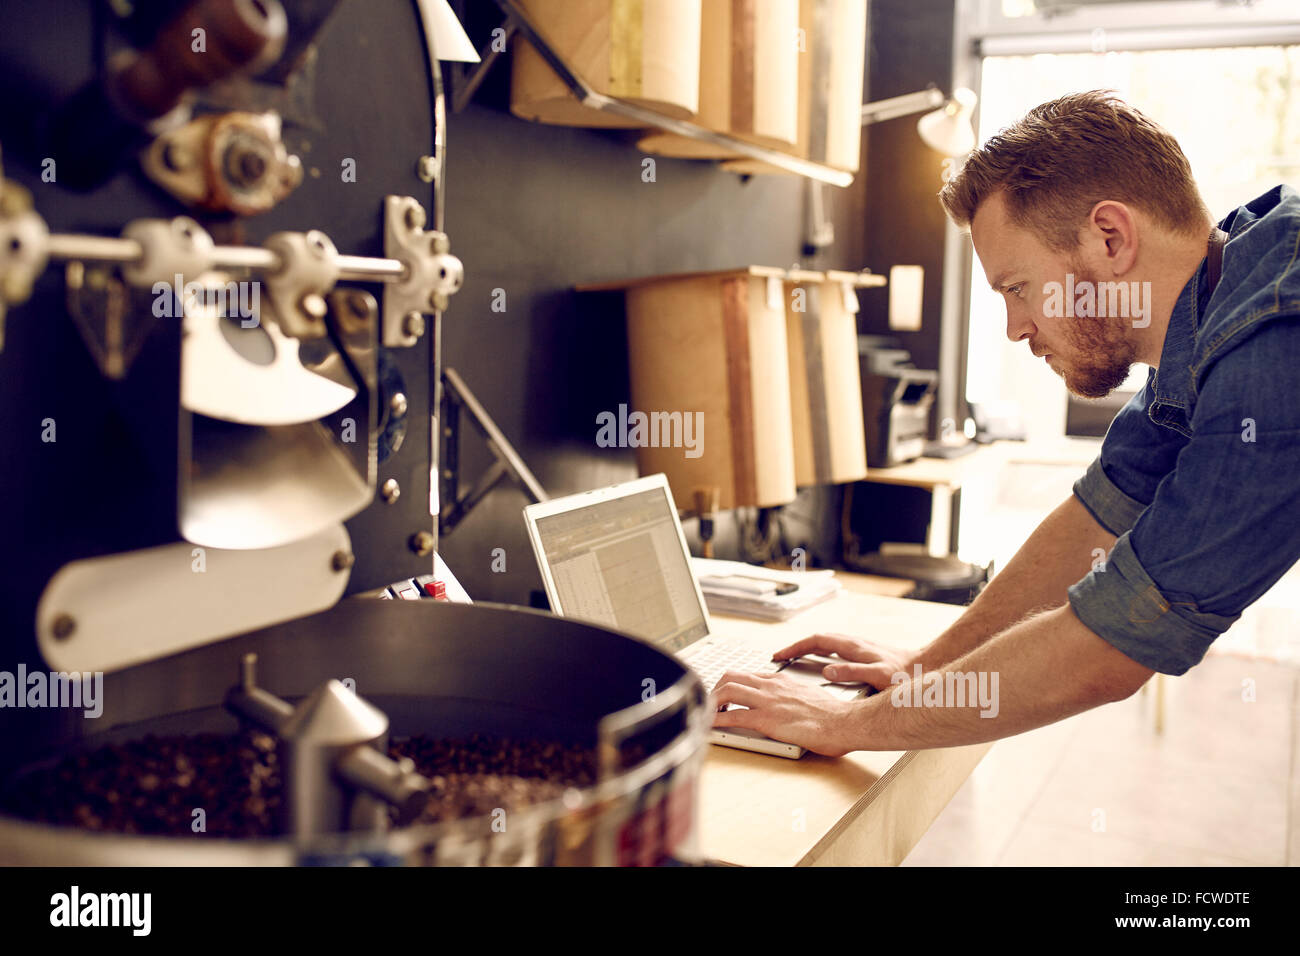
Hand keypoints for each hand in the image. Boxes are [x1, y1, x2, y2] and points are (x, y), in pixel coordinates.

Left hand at [711, 671, 857, 756]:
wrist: (843, 722)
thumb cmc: (833, 714)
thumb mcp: (809, 695)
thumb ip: (793, 696)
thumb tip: (789, 704)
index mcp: (781, 680)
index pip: (748, 675)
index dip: (732, 684)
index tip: (727, 694)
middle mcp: (771, 686)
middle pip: (731, 677)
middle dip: (716, 688)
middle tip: (712, 703)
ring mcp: (767, 702)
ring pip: (727, 691)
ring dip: (712, 702)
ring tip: (707, 713)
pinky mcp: (766, 720)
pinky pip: (733, 717)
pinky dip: (716, 720)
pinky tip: (710, 726)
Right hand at [771, 632, 918, 689]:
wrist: (928, 665)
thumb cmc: (906, 675)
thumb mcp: (878, 676)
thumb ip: (852, 673)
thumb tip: (826, 671)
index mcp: (853, 647)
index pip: (816, 641)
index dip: (795, 648)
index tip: (779, 655)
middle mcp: (854, 643)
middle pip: (818, 639)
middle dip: (797, 647)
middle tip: (781, 657)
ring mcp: (860, 647)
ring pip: (827, 643)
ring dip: (808, 648)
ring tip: (795, 659)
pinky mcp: (866, 653)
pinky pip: (836, 649)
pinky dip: (821, 653)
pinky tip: (823, 663)